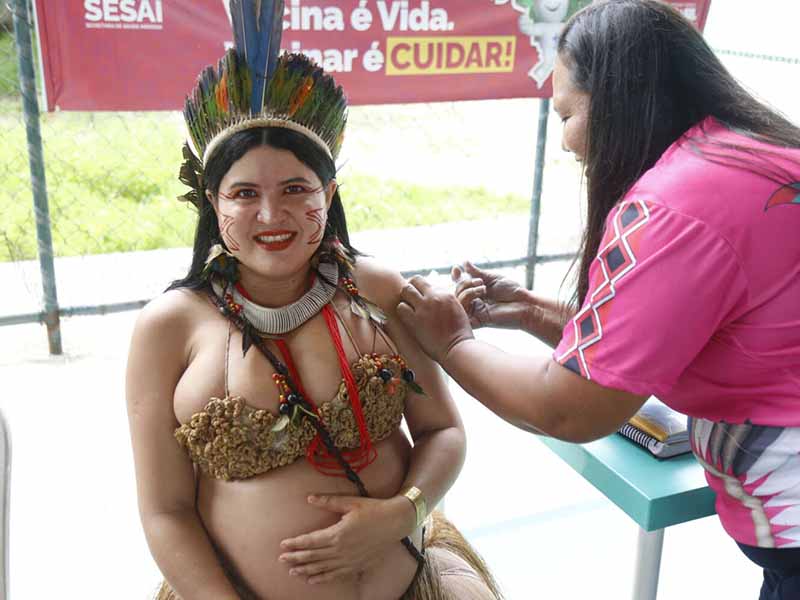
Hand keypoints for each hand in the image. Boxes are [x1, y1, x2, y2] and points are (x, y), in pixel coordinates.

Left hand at [279, 494, 414, 584]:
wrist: (396, 522)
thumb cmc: (374, 510)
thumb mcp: (350, 502)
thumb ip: (328, 502)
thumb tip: (310, 498)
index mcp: (338, 534)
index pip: (310, 541)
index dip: (295, 543)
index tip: (283, 545)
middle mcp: (341, 550)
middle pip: (313, 556)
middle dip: (296, 558)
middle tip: (281, 559)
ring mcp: (349, 560)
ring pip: (322, 568)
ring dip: (305, 569)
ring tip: (292, 571)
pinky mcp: (356, 566)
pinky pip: (335, 575)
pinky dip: (322, 578)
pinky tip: (312, 579)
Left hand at [396, 276, 473, 362]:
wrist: (457, 349)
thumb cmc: (459, 334)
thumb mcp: (458, 310)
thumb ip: (446, 301)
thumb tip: (437, 299)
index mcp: (446, 294)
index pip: (428, 283)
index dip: (422, 289)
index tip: (421, 297)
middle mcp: (434, 297)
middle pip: (415, 280)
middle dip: (411, 287)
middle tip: (410, 298)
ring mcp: (424, 307)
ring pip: (406, 290)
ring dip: (405, 297)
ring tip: (407, 307)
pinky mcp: (414, 320)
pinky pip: (400, 307)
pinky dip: (402, 310)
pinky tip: (407, 317)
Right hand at [452, 261, 534, 329]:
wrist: (524, 304)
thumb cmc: (512, 291)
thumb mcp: (492, 278)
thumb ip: (477, 272)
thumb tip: (464, 262)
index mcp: (477, 292)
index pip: (459, 285)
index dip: (456, 277)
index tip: (457, 268)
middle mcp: (474, 302)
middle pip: (456, 292)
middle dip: (464, 283)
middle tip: (480, 282)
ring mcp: (474, 312)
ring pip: (457, 301)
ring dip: (467, 291)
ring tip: (483, 289)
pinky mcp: (477, 321)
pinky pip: (463, 313)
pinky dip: (466, 301)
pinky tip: (478, 297)